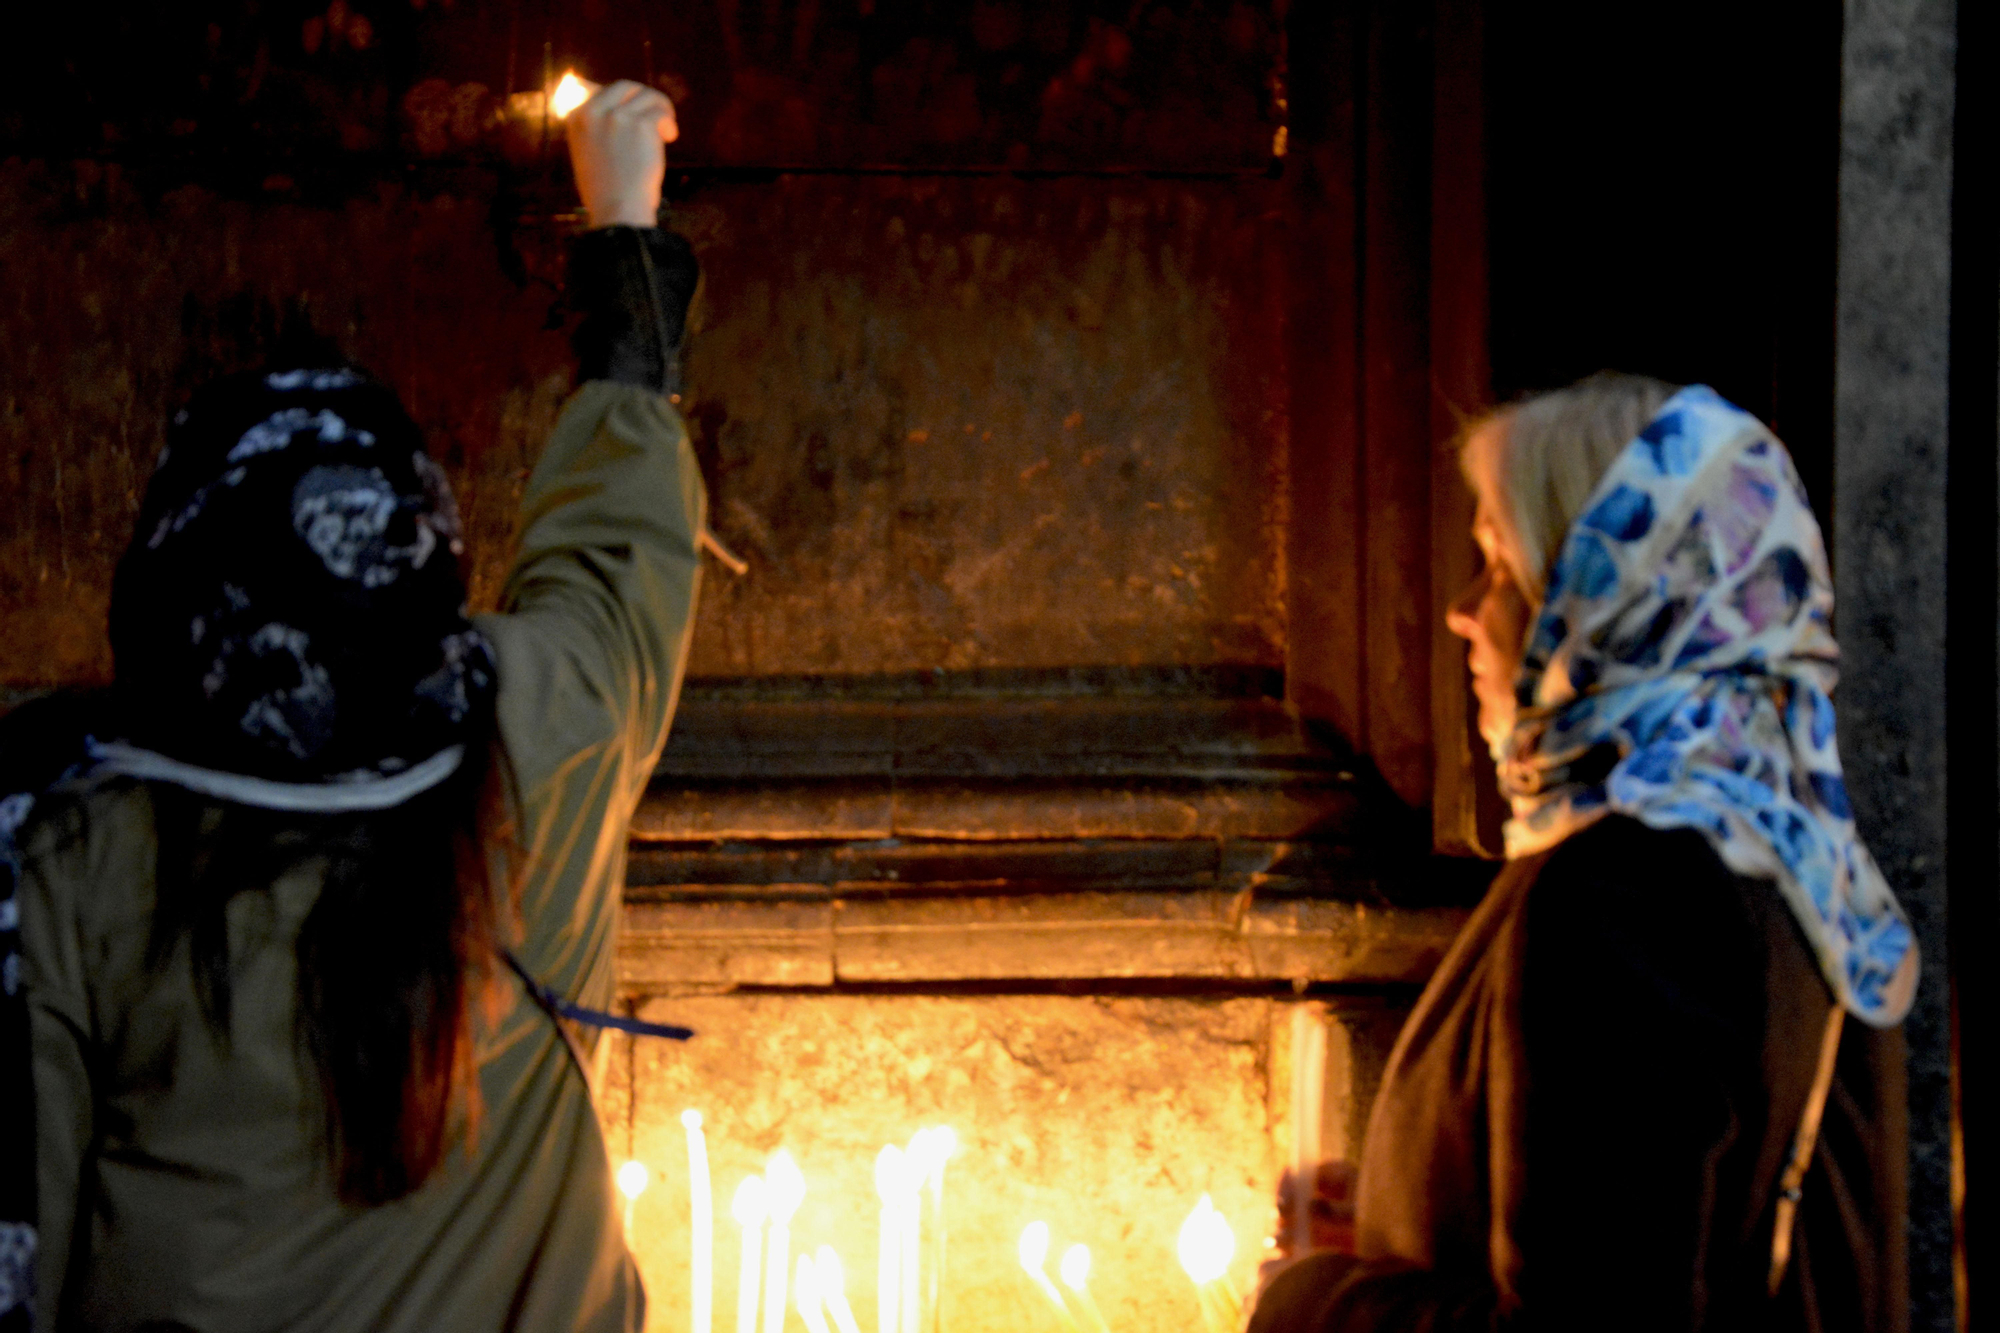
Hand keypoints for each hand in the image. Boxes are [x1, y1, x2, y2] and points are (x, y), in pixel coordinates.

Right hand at [564, 79, 679, 229]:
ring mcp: (617, 116)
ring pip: (647, 96)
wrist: (618, 211)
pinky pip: (660, 113)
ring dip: (661, 110)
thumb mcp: (588, 154)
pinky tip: (669, 138)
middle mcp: (594, 112)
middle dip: (644, 98)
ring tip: (667, 131)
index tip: (635, 113)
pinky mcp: (641, 124)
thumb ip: (595, 128)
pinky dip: (669, 124)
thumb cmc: (605, 191)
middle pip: (625, 87)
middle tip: (656, 117)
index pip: (601, 91)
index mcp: (577, 119)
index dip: (623, 100)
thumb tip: (603, 101)